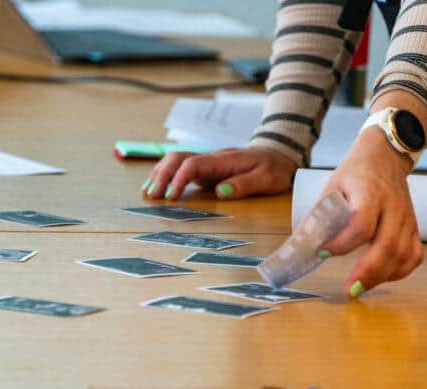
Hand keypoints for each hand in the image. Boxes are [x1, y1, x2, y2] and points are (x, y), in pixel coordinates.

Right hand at [141, 147, 297, 199]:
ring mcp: (207, 163)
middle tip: (151, 196)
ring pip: (175, 160)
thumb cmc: (274, 168)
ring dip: (159, 174)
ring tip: (147, 192)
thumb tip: (219, 192)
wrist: (279, 154)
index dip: (179, 180)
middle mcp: (211, 158)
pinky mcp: (205, 169)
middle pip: (177, 158)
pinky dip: (165, 175)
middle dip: (161, 176)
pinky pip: (180, 168)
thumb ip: (244, 185)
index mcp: (223, 160)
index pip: (193, 165)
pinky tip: (156, 186)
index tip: (171, 197)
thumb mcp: (267, 178)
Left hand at [320, 128, 423, 297]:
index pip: (361, 224)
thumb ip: (320, 216)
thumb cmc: (353, 174)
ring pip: (403, 254)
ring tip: (360, 288)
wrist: (385, 157)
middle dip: (367, 272)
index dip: (341, 243)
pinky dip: (400, 271)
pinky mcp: (414, 227)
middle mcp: (393, 207)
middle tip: (349, 289)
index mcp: (369, 193)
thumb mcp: (331, 187)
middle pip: (387, 245)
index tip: (322, 252)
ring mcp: (407, 218)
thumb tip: (302, 248)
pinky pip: (415, 255)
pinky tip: (382, 277)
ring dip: (382, 277)